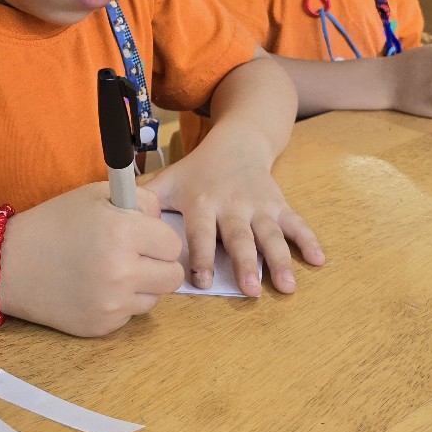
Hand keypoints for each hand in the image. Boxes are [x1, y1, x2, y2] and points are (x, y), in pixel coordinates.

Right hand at [0, 183, 184, 336]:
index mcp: (123, 233)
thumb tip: (162, 218)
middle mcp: (122, 272)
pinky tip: (95, 288)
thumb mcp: (96, 195)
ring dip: (142, 285)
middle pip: (173, 276)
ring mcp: (112, 304)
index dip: (159, 237)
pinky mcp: (101, 326)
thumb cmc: (54, 224)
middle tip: (136, 255)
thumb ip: (140, 201)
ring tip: (111, 270)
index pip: (173, 244)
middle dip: (159, 264)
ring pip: (155, 297)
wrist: (8, 265)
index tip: (142, 235)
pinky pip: (130, 314)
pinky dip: (120, 302)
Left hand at [143, 135, 324, 296]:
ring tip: (287, 287)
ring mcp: (259, 205)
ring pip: (270, 234)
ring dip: (280, 260)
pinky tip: (319, 260)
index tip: (201, 280)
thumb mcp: (169, 178)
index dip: (202, 255)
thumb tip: (111, 217)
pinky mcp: (279, 204)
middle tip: (250, 291)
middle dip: (246, 263)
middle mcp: (232, 204)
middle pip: (239, 236)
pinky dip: (309, 240)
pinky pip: (296, 223)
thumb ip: (144, 200)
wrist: (238, 140)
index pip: (201, 231)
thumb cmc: (198, 169)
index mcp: (203, 201)